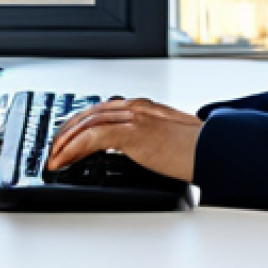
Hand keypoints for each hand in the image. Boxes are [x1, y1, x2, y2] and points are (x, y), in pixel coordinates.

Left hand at [47, 98, 202, 181]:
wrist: (214, 149)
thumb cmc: (198, 148)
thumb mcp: (169, 139)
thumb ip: (150, 139)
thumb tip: (137, 151)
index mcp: (144, 107)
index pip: (102, 110)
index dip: (79, 124)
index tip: (67, 139)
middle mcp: (136, 107)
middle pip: (89, 114)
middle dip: (66, 132)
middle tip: (53, 150)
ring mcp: (135, 117)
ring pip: (87, 123)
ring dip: (65, 142)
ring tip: (54, 158)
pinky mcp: (134, 132)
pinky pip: (94, 137)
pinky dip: (74, 148)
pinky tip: (65, 160)